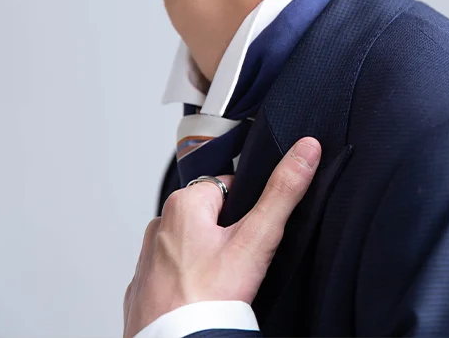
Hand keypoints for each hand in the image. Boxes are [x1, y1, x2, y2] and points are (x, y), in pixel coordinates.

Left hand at [122, 137, 321, 337]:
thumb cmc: (212, 296)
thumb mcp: (258, 238)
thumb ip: (283, 192)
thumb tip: (306, 149)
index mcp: (182, 204)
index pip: (228, 187)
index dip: (249, 210)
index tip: (253, 235)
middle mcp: (158, 226)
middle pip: (210, 217)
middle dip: (228, 235)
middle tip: (241, 264)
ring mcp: (146, 261)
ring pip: (190, 247)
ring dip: (207, 259)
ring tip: (223, 284)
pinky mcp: (142, 291)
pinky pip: (172, 277)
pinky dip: (188, 284)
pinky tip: (203, 298)